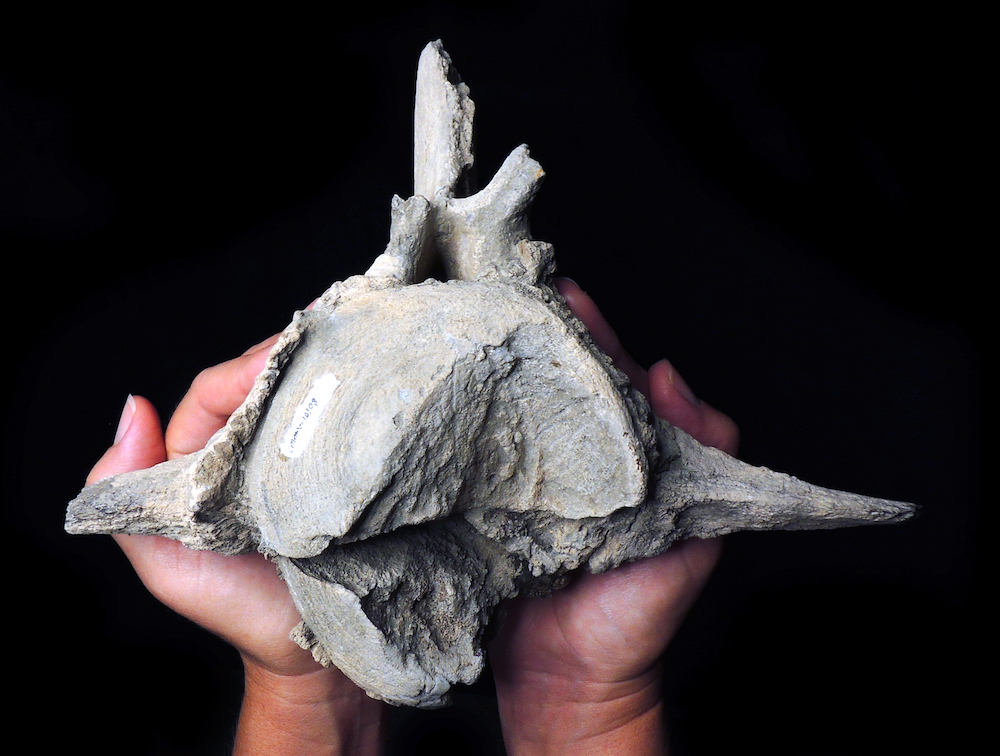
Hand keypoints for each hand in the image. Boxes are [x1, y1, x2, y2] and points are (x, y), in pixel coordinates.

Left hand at [86, 335, 384, 755]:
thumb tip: (131, 410)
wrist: (315, 656)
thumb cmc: (239, 611)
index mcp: (203, 459)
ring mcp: (305, 458)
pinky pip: (348, 431)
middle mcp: (254, 449)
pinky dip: (361, 400)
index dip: (242, 371)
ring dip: (331, 367)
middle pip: (268, 384)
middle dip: (292, 353)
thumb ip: (128, 498)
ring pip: (309, 398)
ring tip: (359, 336)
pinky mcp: (348, 475)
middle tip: (327, 328)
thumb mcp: (166, 563)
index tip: (276, 359)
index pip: (217, 395)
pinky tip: (383, 374)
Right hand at [488, 279, 739, 755]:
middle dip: (519, 339)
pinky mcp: (473, 510)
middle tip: (490, 294)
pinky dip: (446, 431)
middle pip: (542, 385)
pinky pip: (461, 460)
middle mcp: (564, 460)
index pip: (599, 377)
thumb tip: (670, 376)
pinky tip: (426, 400)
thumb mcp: (687, 538)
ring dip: (478, 377)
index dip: (582, 332)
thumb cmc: (633, 617)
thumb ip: (699, 459)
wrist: (571, 685)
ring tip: (450, 331)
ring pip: (498, 414)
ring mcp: (514, 482)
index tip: (560, 292)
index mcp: (615, 457)